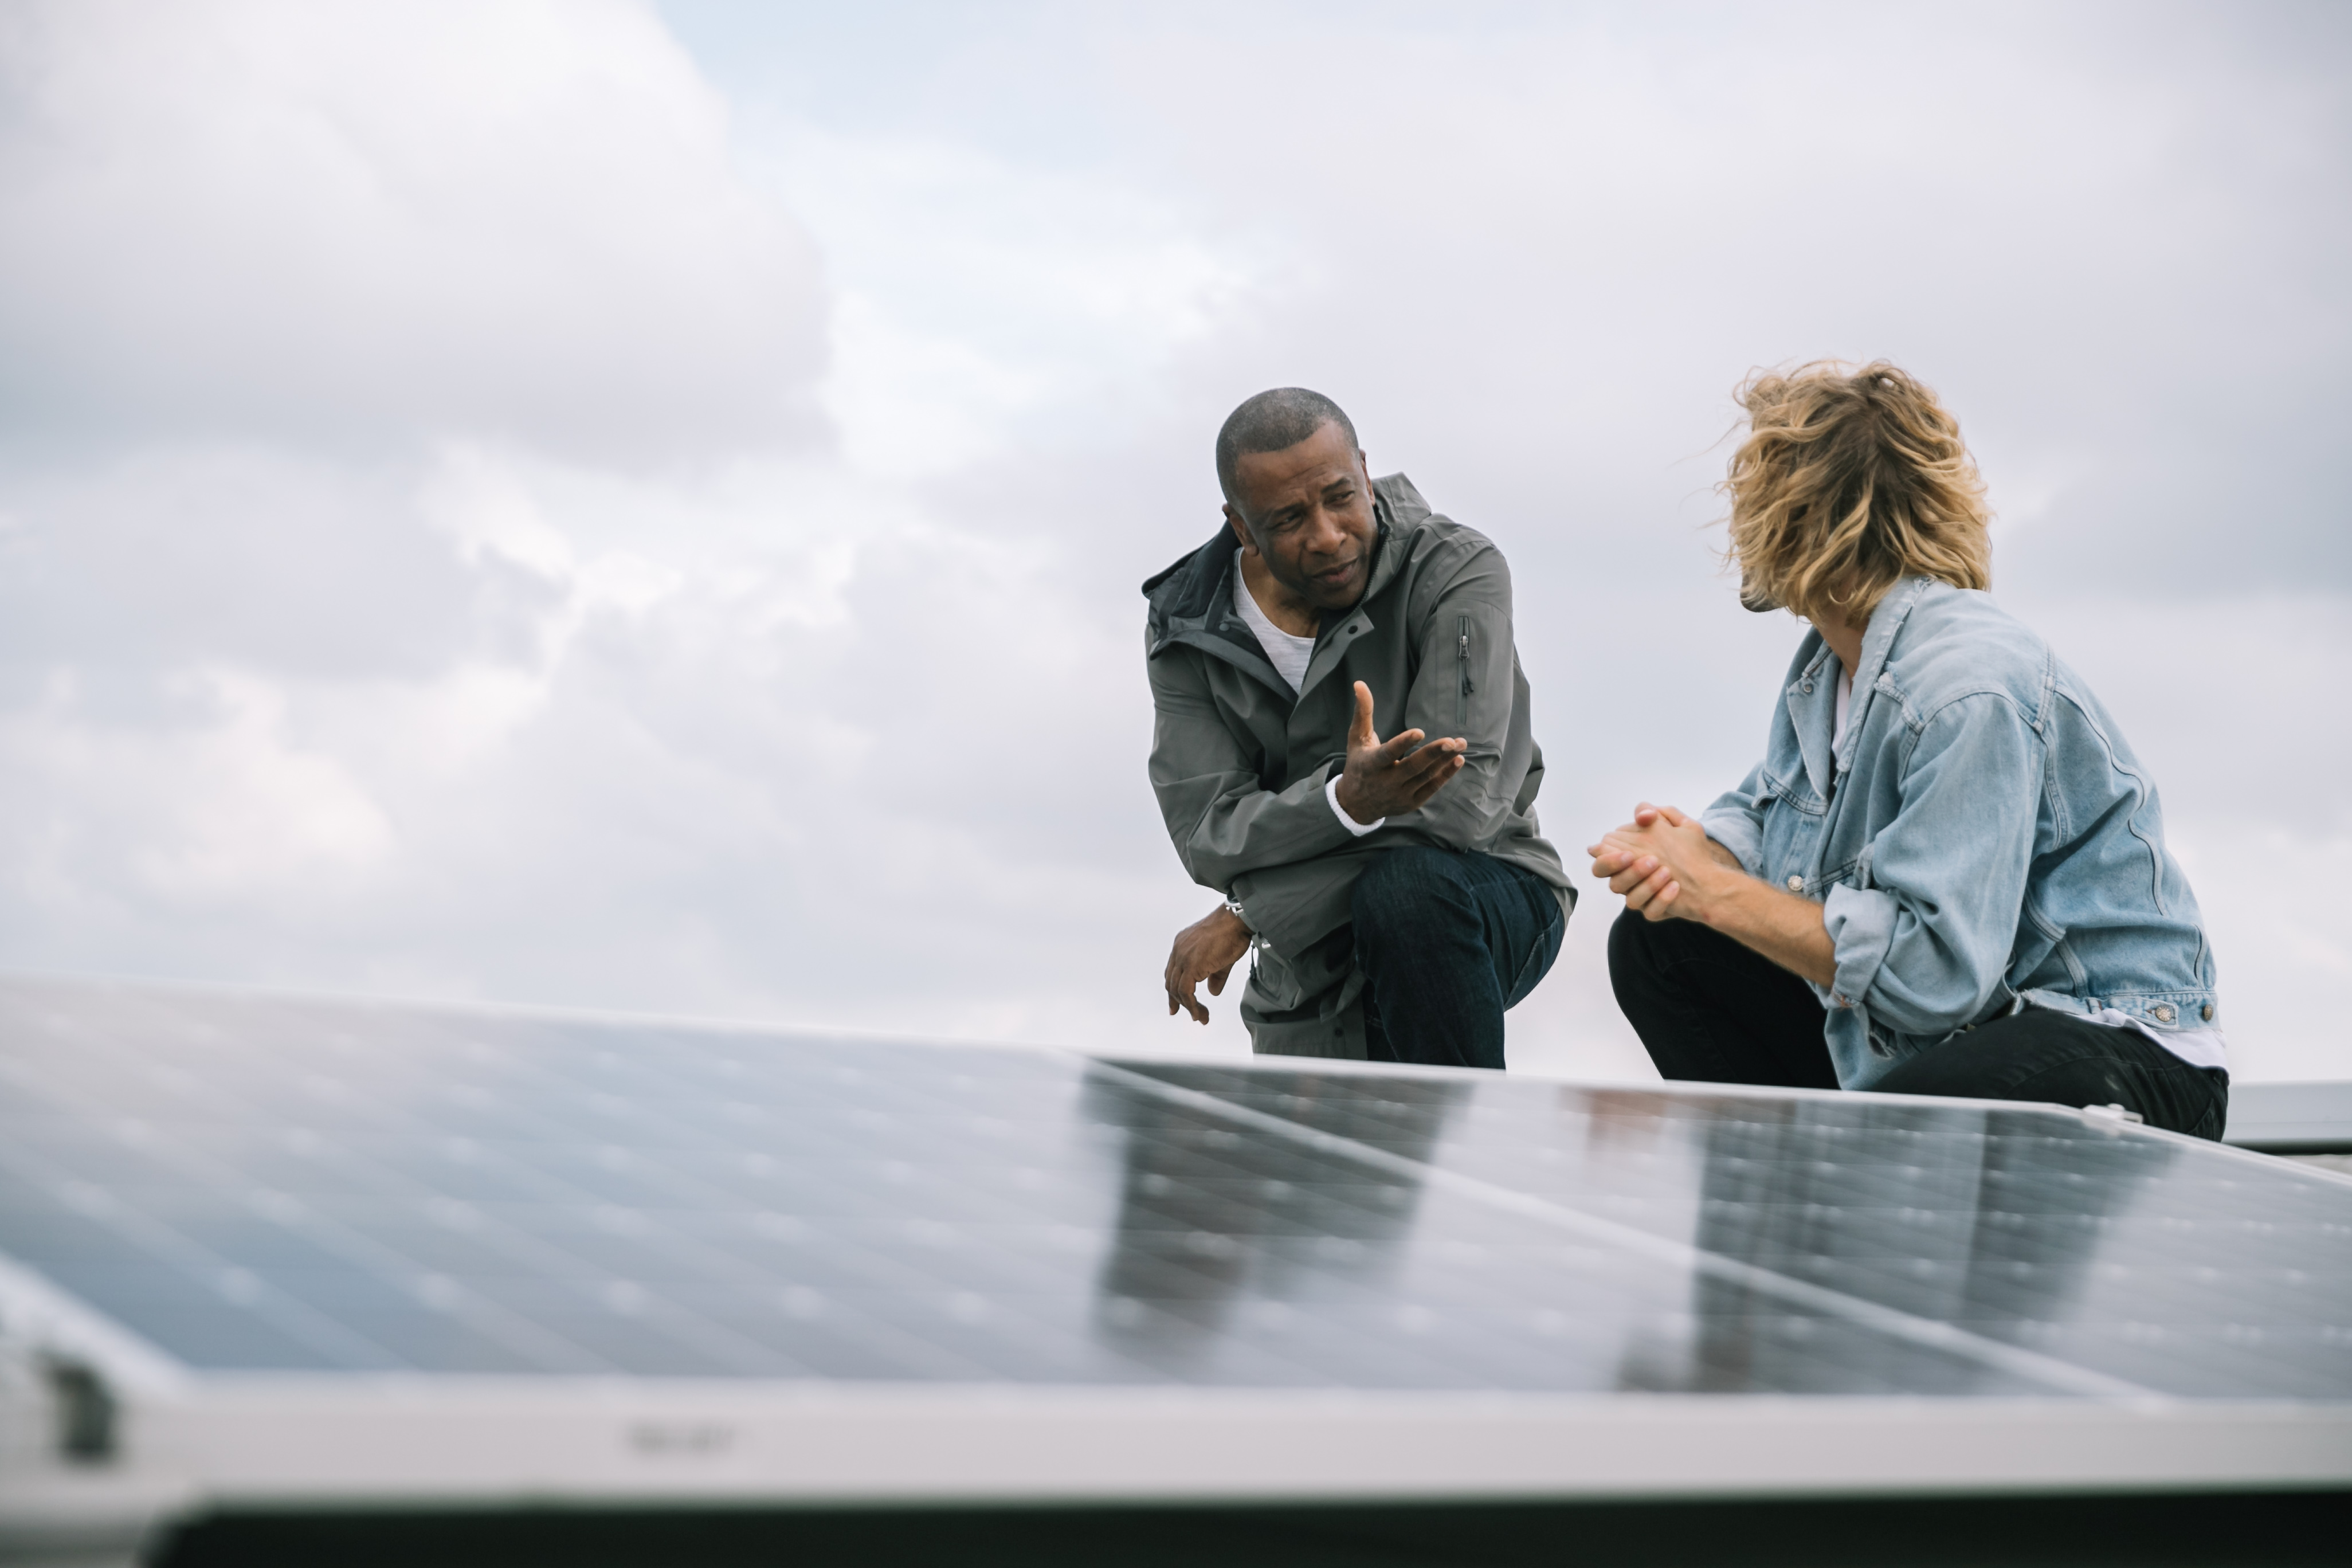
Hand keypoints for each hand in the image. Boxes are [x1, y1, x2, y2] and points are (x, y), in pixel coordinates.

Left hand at [1164, 903, 1252, 1024]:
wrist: (1236, 920)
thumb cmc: (1233, 933)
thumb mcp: (1221, 958)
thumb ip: (1215, 976)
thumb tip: (1213, 992)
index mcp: (1181, 945)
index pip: (1172, 972)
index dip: (1174, 990)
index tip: (1177, 1005)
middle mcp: (1178, 950)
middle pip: (1171, 982)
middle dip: (1178, 1002)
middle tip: (1192, 1015)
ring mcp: (1182, 957)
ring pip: (1177, 990)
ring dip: (1189, 1007)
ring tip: (1202, 1017)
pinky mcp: (1190, 965)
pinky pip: (1186, 992)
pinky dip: (1192, 1005)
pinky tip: (1200, 1012)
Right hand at [1333, 681, 1464, 822]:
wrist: (1356, 804)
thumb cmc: (1358, 764)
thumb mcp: (1356, 739)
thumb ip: (1363, 712)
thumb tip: (1360, 683)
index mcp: (1371, 764)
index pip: (1388, 754)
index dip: (1403, 743)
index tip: (1420, 731)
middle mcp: (1386, 782)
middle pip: (1413, 767)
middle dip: (1433, 753)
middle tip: (1452, 740)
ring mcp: (1400, 794)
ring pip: (1426, 776)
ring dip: (1445, 760)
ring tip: (1460, 744)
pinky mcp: (1411, 803)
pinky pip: (1432, 788)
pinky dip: (1445, 775)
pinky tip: (1458, 760)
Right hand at [1585, 803, 1735, 923]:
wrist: (1712, 878)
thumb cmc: (1691, 852)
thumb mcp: (1681, 825)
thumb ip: (1659, 813)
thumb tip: (1643, 814)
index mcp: (1627, 857)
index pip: (1601, 856)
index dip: (1607, 855)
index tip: (1628, 851)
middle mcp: (1628, 879)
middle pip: (1607, 880)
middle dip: (1623, 870)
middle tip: (1648, 860)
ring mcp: (1640, 897)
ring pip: (1629, 899)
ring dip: (1647, 884)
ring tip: (1668, 871)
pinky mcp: (1654, 911)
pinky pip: (1650, 912)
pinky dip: (1662, 900)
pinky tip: (1675, 887)